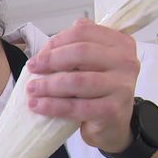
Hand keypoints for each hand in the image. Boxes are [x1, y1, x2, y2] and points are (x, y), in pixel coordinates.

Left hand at [26, 18, 139, 152]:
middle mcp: (126, 61)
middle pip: (81, 52)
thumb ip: (76, 48)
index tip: (39, 54)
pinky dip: (53, 106)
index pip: (84, 31)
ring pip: (77, 80)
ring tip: (32, 89)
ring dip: (48, 85)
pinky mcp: (112, 110)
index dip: (57, 41)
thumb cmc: (99, 91)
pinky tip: (38, 105)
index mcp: (120, 43)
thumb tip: (45, 50)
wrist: (114, 126)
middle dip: (51, 60)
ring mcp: (121, 86)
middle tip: (32, 68)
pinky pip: (76, 106)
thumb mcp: (93, 64)